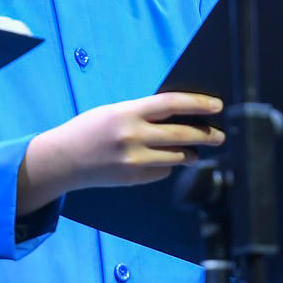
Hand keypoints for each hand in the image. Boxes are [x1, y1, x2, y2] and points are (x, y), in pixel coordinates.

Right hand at [19, 92, 224, 211]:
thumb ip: (144, 113)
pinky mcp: (133, 178)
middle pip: (182, 134)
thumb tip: (182, 115)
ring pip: (177, 157)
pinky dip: (168, 166)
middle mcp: (132, 137)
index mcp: (127, 113)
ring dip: (191, 154)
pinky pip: (162, 171)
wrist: (62, 159)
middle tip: (220, 135)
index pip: (172, 104)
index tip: (217, 106)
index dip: (198, 104)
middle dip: (206, 135)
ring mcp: (133, 160)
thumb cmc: (91, 130)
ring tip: (197, 151)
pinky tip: (164, 161)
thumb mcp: (115, 112)